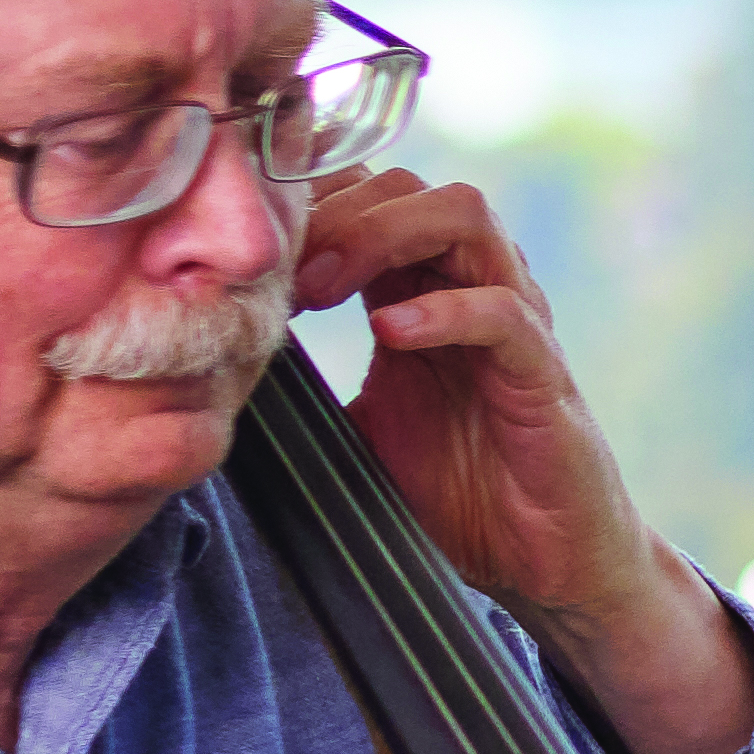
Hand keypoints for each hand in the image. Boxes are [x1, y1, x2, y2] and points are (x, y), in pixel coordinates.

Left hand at [294, 167, 752, 753]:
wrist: (545, 565)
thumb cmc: (457, 494)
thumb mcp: (354, 428)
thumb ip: (304, 385)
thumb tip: (208, 369)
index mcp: (428, 294)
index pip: (376, 197)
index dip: (314, 205)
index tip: (254, 253)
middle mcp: (477, 292)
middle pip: (419, 187)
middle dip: (340, 211)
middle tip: (282, 269)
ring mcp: (518, 328)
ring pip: (468, 220)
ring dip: (385, 236)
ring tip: (325, 289)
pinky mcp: (546, 380)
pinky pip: (506, 316)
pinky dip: (446, 311)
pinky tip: (392, 332)